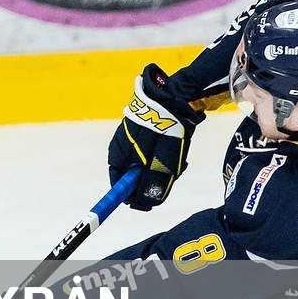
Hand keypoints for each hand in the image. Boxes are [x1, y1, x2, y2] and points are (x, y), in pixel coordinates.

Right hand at [108, 65, 202, 210]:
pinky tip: (178, 149)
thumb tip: (147, 203)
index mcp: (119, 154)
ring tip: (179, 161)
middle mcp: (122, 146)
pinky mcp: (146, 129)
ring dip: (162, 168)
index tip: (147, 205)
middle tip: (172, 178)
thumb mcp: (162, 161)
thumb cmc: (166, 128)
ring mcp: (133, 136)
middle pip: (133, 175)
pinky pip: (153, 150)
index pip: (118, 183)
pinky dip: (165, 155)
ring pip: (146, 163)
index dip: (131, 197)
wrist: (177, 93)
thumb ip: (153, 183)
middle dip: (152, 181)